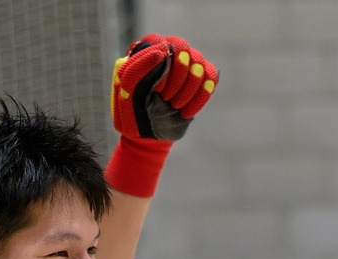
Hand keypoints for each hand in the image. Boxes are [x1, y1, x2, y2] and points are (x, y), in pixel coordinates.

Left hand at [105, 33, 218, 197]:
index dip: (159, 65)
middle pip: (182, 49)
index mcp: (144, 52)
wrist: (148, 136)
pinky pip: (211, 76)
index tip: (155, 88)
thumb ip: (136, 70)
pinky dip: (200, 97)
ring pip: (198, 63)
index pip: (158, 42)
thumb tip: (162, 51)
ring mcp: (186, 64)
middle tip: (165, 99)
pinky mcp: (201, 78)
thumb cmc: (133, 115)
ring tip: (173, 107)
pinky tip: (186, 111)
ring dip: (186, 91)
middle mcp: (167, 53)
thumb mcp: (126, 96)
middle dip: (176, 79)